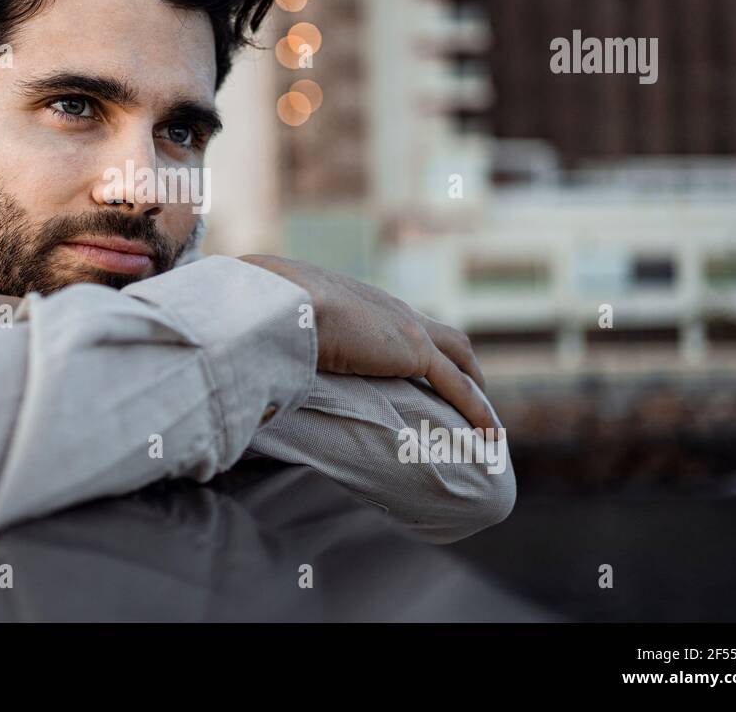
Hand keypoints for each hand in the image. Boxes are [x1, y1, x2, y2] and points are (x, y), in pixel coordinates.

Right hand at [238, 254, 496, 431]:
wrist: (285, 299)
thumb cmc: (267, 307)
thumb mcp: (272, 319)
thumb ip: (271, 333)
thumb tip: (246, 349)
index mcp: (360, 300)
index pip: (400, 323)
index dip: (416, 349)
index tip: (418, 372)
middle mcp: (390, 309)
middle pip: (443, 335)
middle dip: (460, 365)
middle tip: (468, 396)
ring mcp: (406, 327)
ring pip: (460, 356)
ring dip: (475, 385)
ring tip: (485, 420)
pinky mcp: (413, 350)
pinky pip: (458, 386)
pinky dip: (477, 410)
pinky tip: (490, 436)